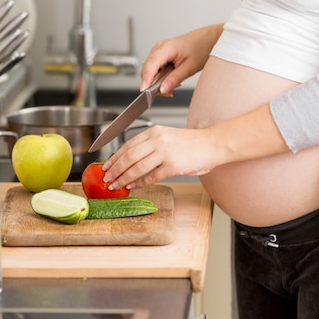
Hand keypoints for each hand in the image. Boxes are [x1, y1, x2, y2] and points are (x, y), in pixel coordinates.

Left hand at [102, 125, 220, 189]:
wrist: (212, 144)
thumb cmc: (191, 143)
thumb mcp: (167, 137)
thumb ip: (150, 146)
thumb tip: (130, 162)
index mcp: (154, 132)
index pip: (127, 145)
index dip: (114, 157)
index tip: (106, 166)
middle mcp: (157, 140)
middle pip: (128, 156)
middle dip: (115, 169)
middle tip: (107, 178)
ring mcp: (165, 153)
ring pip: (137, 167)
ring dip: (124, 178)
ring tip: (116, 185)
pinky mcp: (173, 166)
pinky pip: (151, 176)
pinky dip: (140, 183)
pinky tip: (133, 187)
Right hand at [140, 24, 223, 94]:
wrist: (207, 39)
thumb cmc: (201, 48)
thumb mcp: (190, 67)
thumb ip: (174, 79)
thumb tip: (162, 90)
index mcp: (167, 47)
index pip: (151, 65)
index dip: (146, 79)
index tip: (144, 91)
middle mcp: (159, 47)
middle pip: (147, 69)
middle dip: (153, 83)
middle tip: (167, 92)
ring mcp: (158, 49)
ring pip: (149, 69)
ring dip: (156, 80)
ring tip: (172, 84)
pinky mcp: (159, 53)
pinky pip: (153, 67)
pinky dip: (159, 76)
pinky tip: (169, 78)